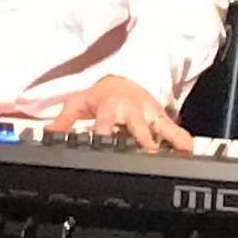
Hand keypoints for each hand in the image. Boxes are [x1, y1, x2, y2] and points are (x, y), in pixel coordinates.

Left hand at [45, 75, 191, 154]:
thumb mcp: (79, 103)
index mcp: (111, 107)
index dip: (105, 135)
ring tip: (178, 158)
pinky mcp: (164, 120)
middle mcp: (133, 111)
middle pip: (139, 129)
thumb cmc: (102, 95)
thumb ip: (64, 121)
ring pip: (164, 129)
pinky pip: (178, 131)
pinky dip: (184, 143)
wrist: (125, 79)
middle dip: (143, 142)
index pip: (106, 124)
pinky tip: (189, 156)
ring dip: (170, 143)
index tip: (105, 147)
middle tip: (147, 157)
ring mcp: (151, 115)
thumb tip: (47, 134)